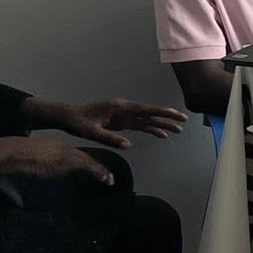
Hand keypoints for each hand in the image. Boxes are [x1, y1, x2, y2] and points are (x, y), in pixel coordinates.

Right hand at [0, 135, 113, 185]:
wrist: (16, 153)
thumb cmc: (18, 157)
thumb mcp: (34, 159)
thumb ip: (43, 163)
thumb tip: (44, 171)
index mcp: (56, 146)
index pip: (74, 155)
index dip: (83, 163)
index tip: (90, 170)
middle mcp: (64, 148)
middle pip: (84, 158)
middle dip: (95, 167)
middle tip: (106, 176)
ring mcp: (67, 154)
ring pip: (88, 162)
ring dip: (100, 171)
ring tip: (109, 180)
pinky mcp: (69, 162)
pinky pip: (88, 167)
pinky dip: (99, 173)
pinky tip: (106, 180)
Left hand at [25, 97, 186, 148]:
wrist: (68, 117)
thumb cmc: (78, 122)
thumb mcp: (92, 132)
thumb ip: (111, 138)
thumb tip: (129, 145)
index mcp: (119, 107)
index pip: (145, 110)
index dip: (162, 112)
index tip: (176, 114)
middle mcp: (124, 109)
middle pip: (150, 113)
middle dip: (167, 117)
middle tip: (184, 122)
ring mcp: (123, 115)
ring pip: (146, 120)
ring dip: (161, 124)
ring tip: (177, 131)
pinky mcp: (121, 121)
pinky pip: (139, 125)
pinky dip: (150, 129)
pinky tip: (160, 134)